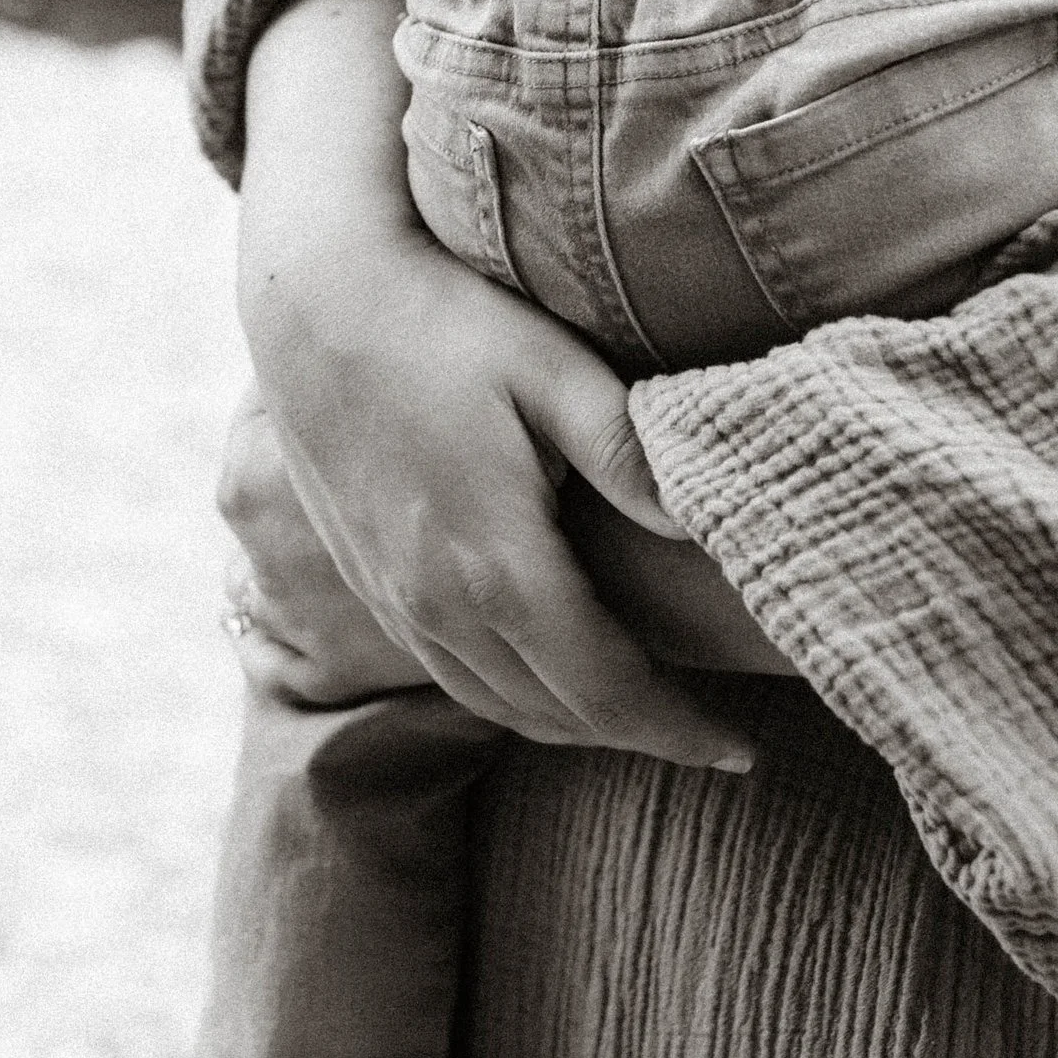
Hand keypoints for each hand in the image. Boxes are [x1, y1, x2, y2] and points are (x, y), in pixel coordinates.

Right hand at [233, 0, 754, 773]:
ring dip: (579, 729)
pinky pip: (456, 680)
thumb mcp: (552, 370)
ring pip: (502, 708)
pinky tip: (557, 680)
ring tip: (649, 720)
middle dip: (641, 740)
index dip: (678, 731)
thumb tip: (708, 529)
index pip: (606, 690)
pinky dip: (519, 702)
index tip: (743, 753)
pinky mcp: (370, 587)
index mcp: (498, 565)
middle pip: (559, 717)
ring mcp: (397, 603)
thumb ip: (629, 455)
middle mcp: (440, 606)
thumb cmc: (447, 321)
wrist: (315, 304)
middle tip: (713, 745)